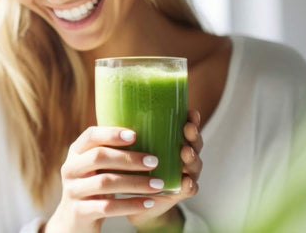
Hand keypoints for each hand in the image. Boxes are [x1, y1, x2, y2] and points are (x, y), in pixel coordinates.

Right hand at [43, 126, 164, 232]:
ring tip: (158, 184)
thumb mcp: (95, 168)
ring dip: (135, 182)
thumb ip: (111, 153)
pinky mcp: (80, 212)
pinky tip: (148, 203)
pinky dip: (131, 204)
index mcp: (76, 153)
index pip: (90, 136)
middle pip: (98, 157)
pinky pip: (108, 207)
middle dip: (128, 158)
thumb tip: (151, 136)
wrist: (74, 221)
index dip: (111, 134)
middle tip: (154, 161)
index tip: (134, 135)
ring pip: (105, 182)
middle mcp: (70, 169)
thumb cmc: (93, 187)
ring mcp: (73, 191)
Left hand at [128, 110, 203, 231]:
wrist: (130, 199)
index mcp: (172, 142)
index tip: (190, 112)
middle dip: (193, 135)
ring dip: (192, 157)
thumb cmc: (129, 167)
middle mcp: (182, 157)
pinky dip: (189, 185)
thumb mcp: (128, 147)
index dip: (191, 120)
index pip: (186, 128)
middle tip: (187, 129)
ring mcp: (183, 174)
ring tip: (185, 151)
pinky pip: (189, 189)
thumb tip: (110, 106)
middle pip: (194, 144)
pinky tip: (186, 181)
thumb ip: (127, 132)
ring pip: (195, 164)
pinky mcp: (179, 193)